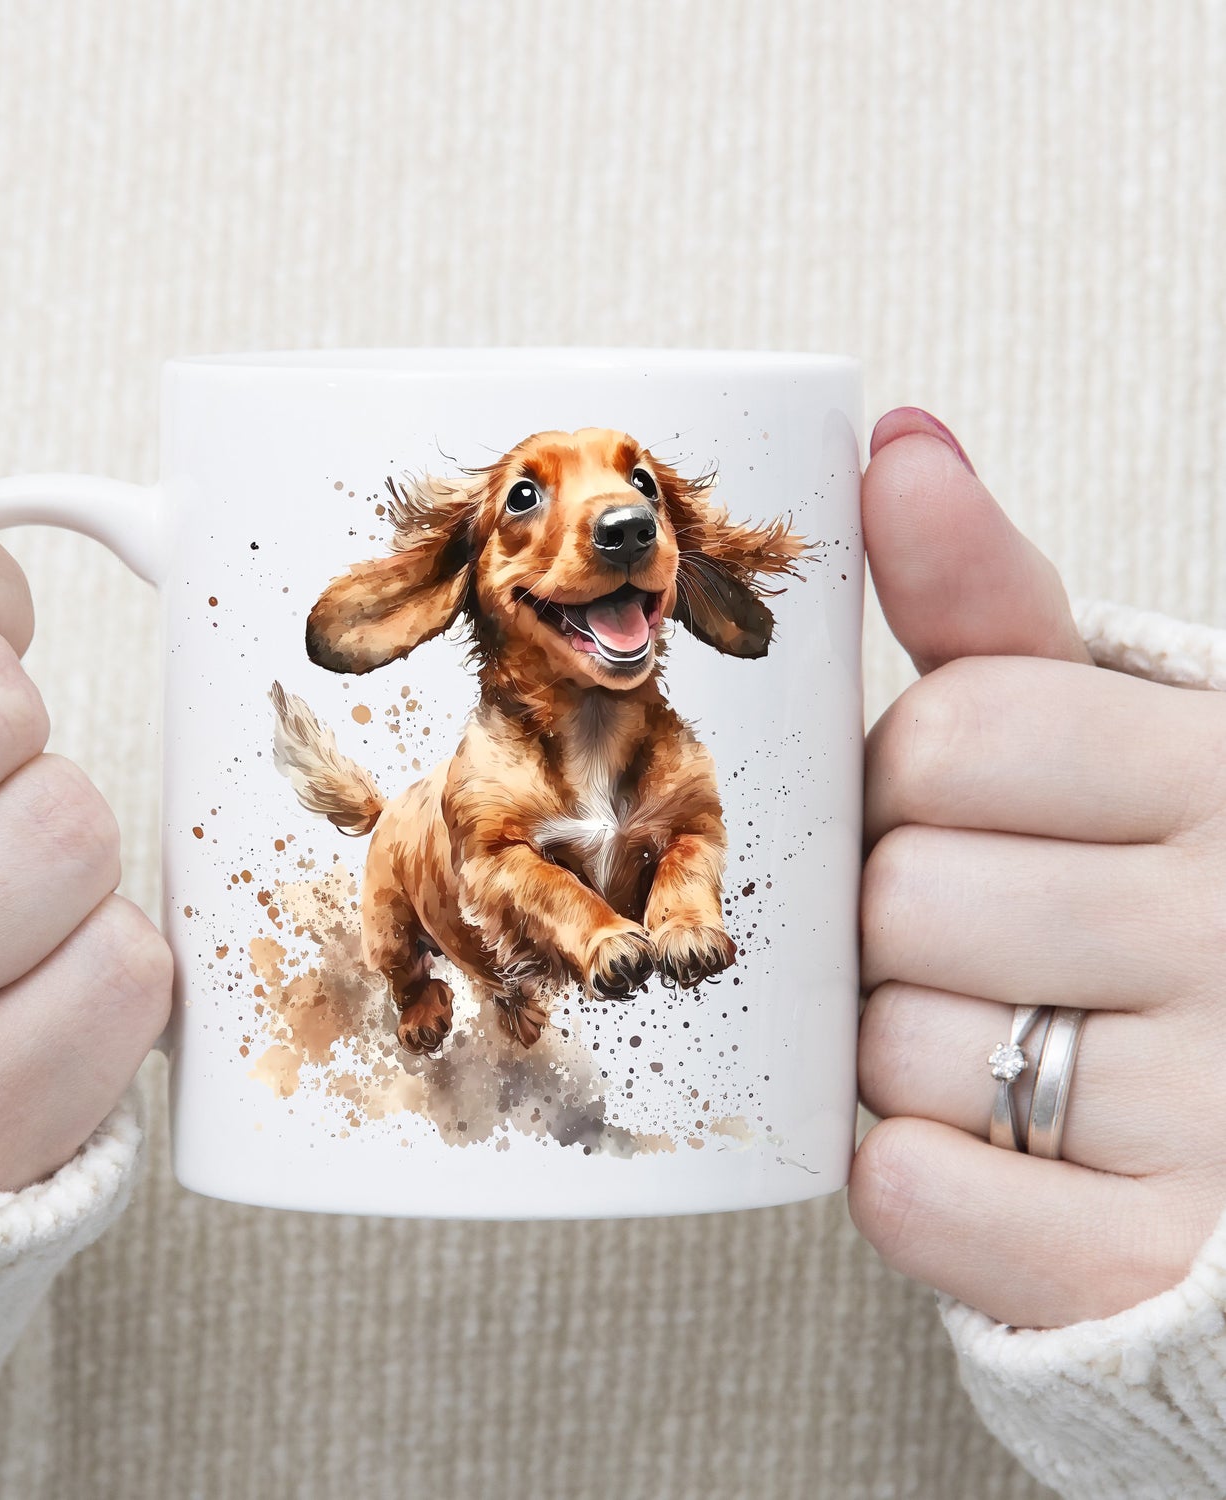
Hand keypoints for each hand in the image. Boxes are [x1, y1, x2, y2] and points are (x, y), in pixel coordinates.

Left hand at [848, 407, 1225, 1329]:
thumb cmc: (1158, 887)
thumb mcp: (1112, 728)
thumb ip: (992, 603)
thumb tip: (896, 442)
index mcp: (1225, 772)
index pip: (955, 733)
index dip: (910, 776)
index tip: (956, 805)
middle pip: (903, 895)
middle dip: (897, 916)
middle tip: (974, 935)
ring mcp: (1216, 1112)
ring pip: (897, 1048)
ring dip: (903, 1045)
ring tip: (1000, 1036)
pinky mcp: (1147, 1261)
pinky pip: (916, 1192)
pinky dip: (913, 1174)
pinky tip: (984, 1145)